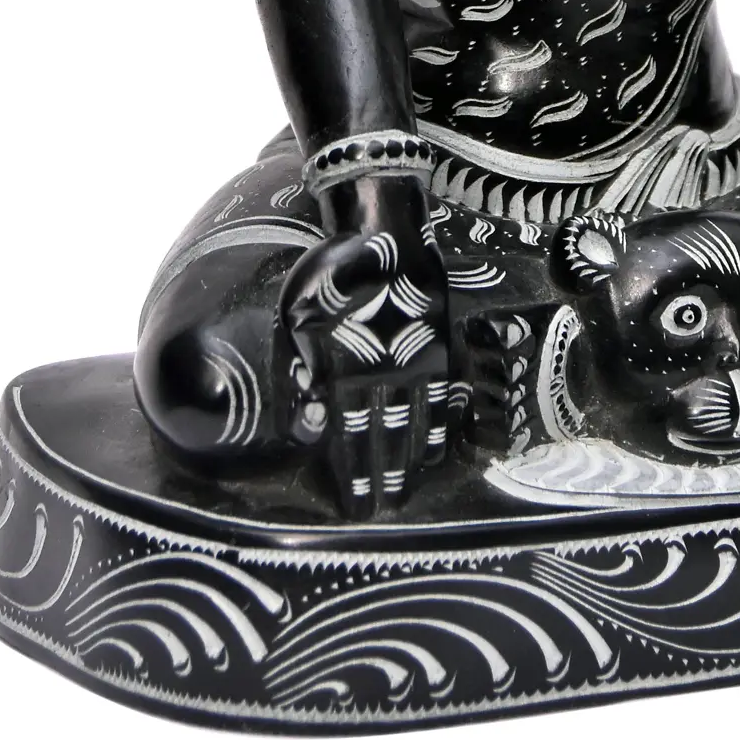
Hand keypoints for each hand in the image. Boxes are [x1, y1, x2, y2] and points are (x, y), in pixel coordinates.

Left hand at [279, 174, 448, 514]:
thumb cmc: (332, 272)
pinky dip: (440, 428)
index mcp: (345, 369)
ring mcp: (417, 362)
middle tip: (382, 509)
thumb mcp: (298, 317)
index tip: (355, 504)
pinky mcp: (440, 345)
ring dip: (409, 462)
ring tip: (406, 492)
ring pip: (414, 423)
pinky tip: (438, 451)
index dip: (353, 472)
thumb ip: (300, 372)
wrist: (385, 231)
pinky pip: (442, 397)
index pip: (350, 435)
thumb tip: (306, 426)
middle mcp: (383, 374)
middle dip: (381, 478)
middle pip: (384, 438)